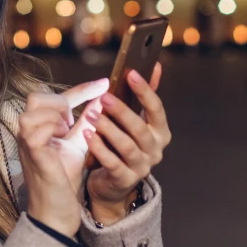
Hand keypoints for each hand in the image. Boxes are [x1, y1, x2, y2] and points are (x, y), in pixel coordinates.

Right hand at [17, 78, 109, 237]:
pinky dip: (54, 127)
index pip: (54, 98)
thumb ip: (87, 121)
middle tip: (76, 119)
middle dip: (62, 101)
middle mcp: (27, 131)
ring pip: (35, 108)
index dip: (81, 89)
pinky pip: (37, 127)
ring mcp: (26, 141)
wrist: (55, 212)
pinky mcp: (31, 152)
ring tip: (69, 131)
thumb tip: (101, 100)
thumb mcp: (78, 143)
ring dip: (57, 114)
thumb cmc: (63, 179)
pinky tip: (64, 137)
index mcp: (37, 127)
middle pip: (37, 96)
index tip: (105, 83)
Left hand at [82, 63, 171, 225]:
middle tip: (104, 97)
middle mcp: (155, 149)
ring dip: (108, 129)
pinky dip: (99, 148)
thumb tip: (156, 64)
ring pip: (127, 146)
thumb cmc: (121, 142)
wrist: (112, 181)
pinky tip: (87, 135)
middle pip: (140, 128)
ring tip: (91, 115)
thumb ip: (143, 95)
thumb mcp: (134, 119)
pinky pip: (112, 163)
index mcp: (160, 131)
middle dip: (122, 111)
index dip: (145, 91)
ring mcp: (142, 166)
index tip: (131, 73)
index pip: (156, 109)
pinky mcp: (125, 180)